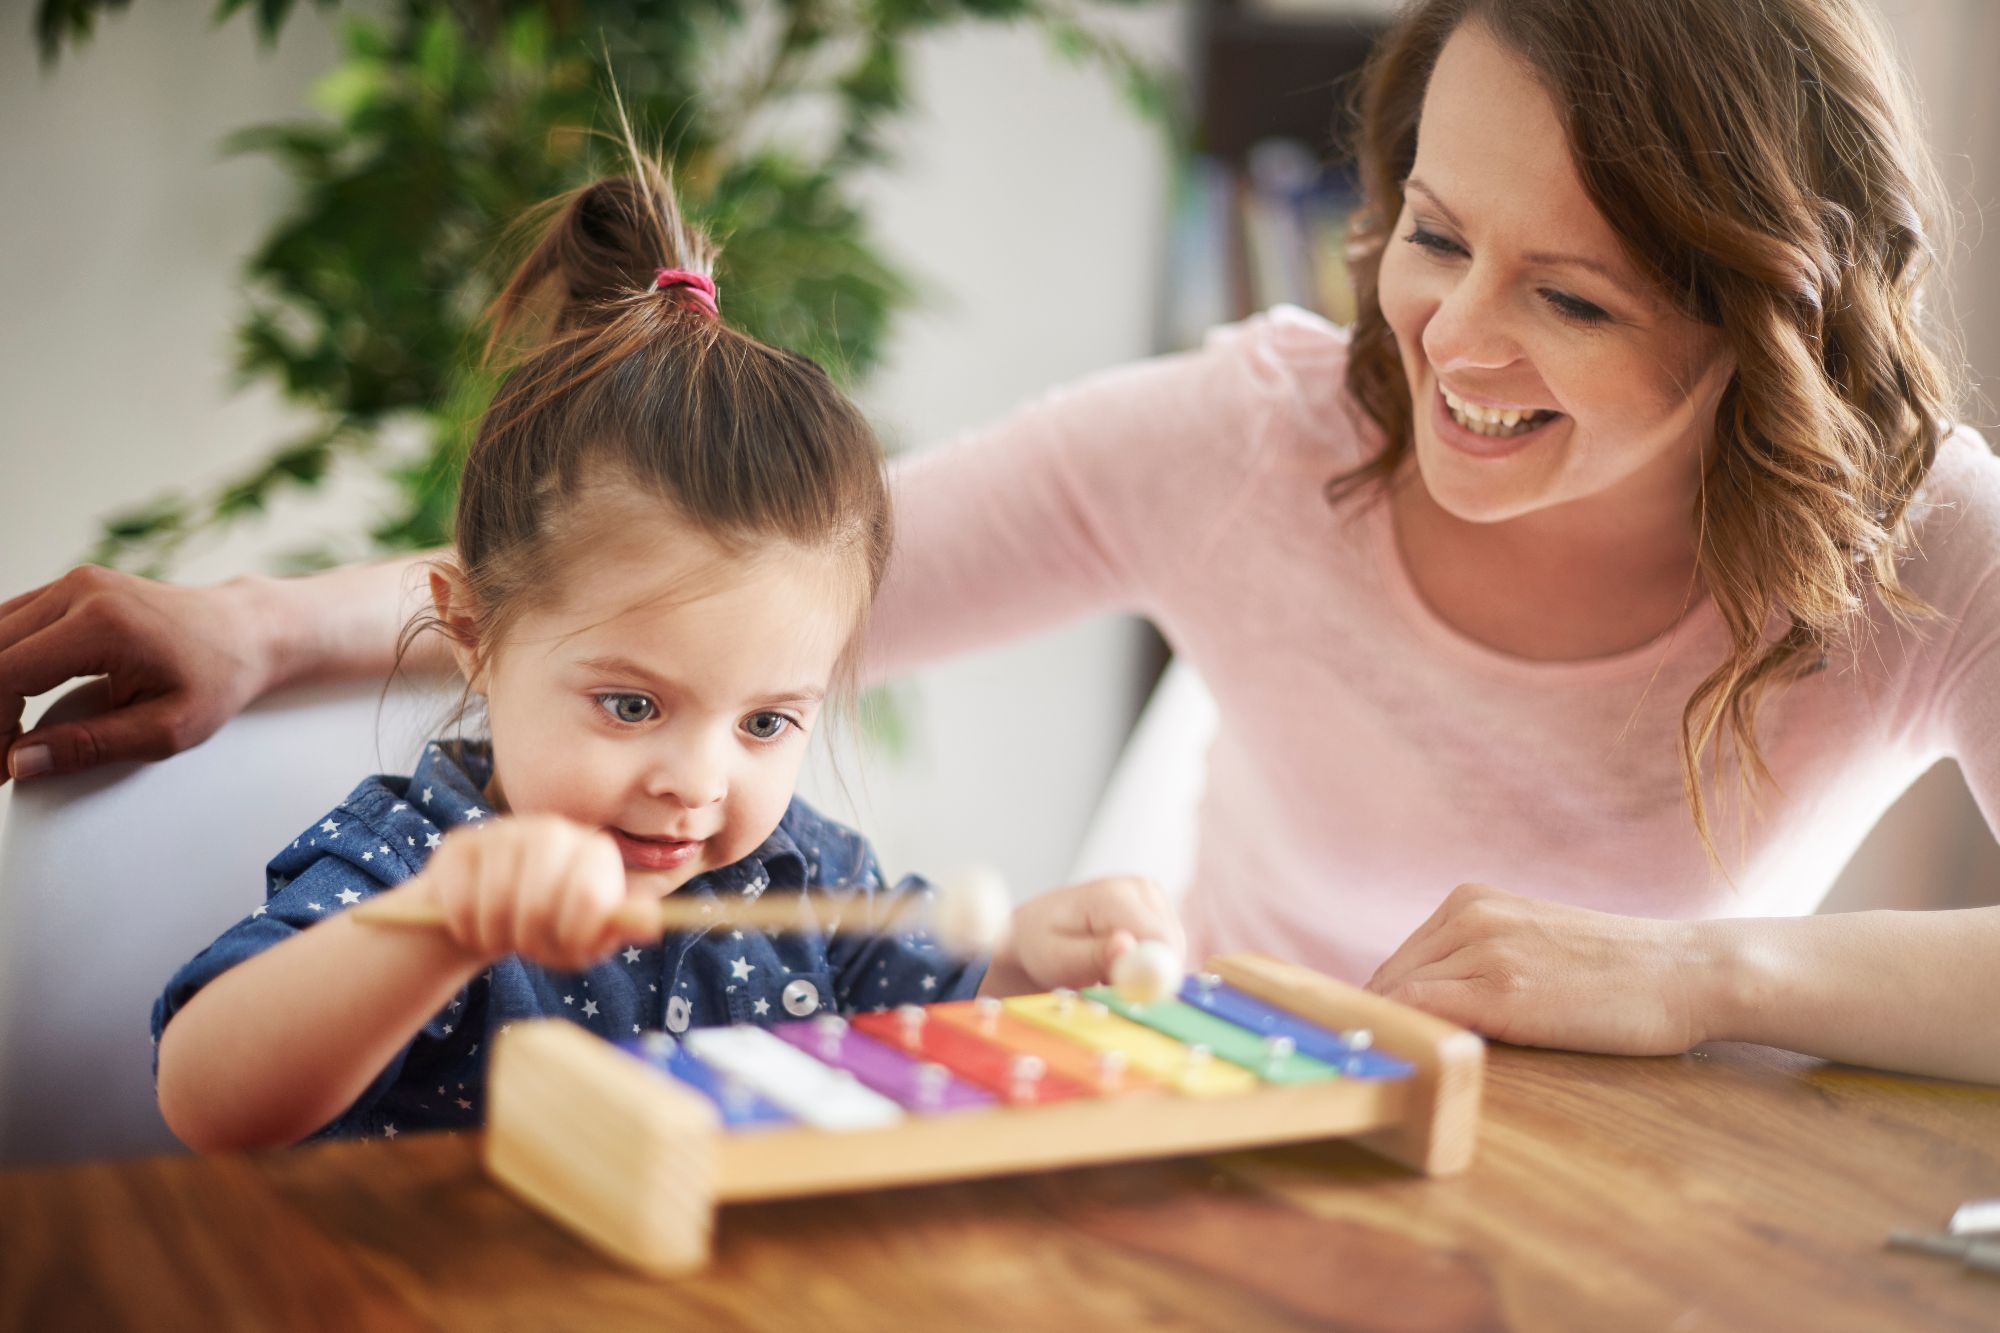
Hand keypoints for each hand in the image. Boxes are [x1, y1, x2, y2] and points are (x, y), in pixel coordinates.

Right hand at [0, 566, 273, 783]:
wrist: (247, 631)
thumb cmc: (218, 679)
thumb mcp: (166, 728)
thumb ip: (90, 746)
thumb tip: (19, 763)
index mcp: (101, 624)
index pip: (5, 675)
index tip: (0, 769)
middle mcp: (78, 591)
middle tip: (2, 759)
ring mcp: (73, 583)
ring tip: (8, 736)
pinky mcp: (71, 587)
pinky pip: (11, 624)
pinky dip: (2, 664)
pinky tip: (13, 704)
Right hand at [415, 814, 653, 970]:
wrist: (493, 916)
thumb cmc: (551, 928)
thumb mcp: (587, 938)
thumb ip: (618, 929)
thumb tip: (651, 924)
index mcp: (595, 851)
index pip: (587, 896)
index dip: (573, 936)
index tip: (566, 948)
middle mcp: (554, 830)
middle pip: (538, 901)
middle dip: (530, 940)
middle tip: (528, 948)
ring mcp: (505, 831)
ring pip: (495, 900)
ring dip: (496, 936)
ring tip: (502, 937)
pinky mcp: (461, 843)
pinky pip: (460, 896)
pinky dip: (466, 926)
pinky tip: (474, 925)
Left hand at [980, 874, 1185, 996]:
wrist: (1036, 933)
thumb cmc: (1041, 946)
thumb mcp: (1057, 958)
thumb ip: (1093, 955)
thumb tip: (1127, 945)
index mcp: (1112, 894)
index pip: (1158, 937)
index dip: (1153, 973)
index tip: (1129, 995)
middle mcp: (1139, 887)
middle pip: (1171, 945)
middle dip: (1147, 974)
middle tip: (1107, 984)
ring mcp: (1153, 895)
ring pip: (1172, 949)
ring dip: (1145, 970)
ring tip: (1106, 970)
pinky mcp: (1160, 909)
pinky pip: (1169, 949)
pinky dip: (1148, 964)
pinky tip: (1118, 962)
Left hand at [1365, 883, 1714, 1055]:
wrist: (1687, 972)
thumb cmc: (1618, 972)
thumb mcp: (1532, 944)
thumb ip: (1479, 959)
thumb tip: (1424, 1005)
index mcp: (1472, 901)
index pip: (1399, 962)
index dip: (1387, 1007)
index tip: (1386, 1044)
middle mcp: (1469, 916)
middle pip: (1389, 978)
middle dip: (1384, 1022)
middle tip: (1389, 1068)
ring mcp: (1483, 949)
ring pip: (1398, 994)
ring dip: (1395, 1033)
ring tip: (1403, 1073)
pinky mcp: (1501, 991)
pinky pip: (1420, 1011)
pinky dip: (1408, 1036)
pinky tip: (1418, 1064)